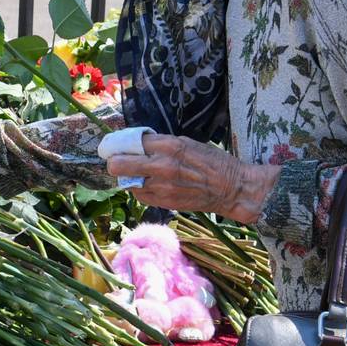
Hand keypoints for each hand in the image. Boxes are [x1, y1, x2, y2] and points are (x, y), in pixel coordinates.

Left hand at [105, 135, 279, 221]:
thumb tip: (136, 144)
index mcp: (169, 145)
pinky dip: (140, 189)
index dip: (121, 144)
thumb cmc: (211, 161)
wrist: (231, 188)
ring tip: (138, 174)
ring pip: (126, 182)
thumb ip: (160, 144)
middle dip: (114, 162)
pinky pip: (139, 196)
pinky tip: (150, 185)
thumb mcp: (186, 142)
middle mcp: (161, 165)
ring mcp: (161, 187)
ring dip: (128, 178)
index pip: (130, 142)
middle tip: (117, 161)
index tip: (118, 145)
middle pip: (117, 165)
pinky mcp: (164, 203)